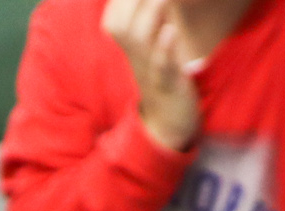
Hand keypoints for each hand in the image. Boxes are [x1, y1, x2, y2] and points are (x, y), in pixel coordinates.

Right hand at [103, 0, 199, 151]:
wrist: (169, 124)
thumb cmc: (163, 78)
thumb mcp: (151, 48)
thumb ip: (150, 22)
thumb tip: (153, 2)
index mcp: (129, 48)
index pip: (114, 17)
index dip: (120, 1)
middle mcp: (134, 58)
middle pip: (120, 25)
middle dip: (130, 1)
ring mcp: (148, 72)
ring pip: (138, 41)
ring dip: (149, 15)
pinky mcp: (168, 85)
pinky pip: (161, 66)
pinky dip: (164, 48)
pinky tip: (171, 30)